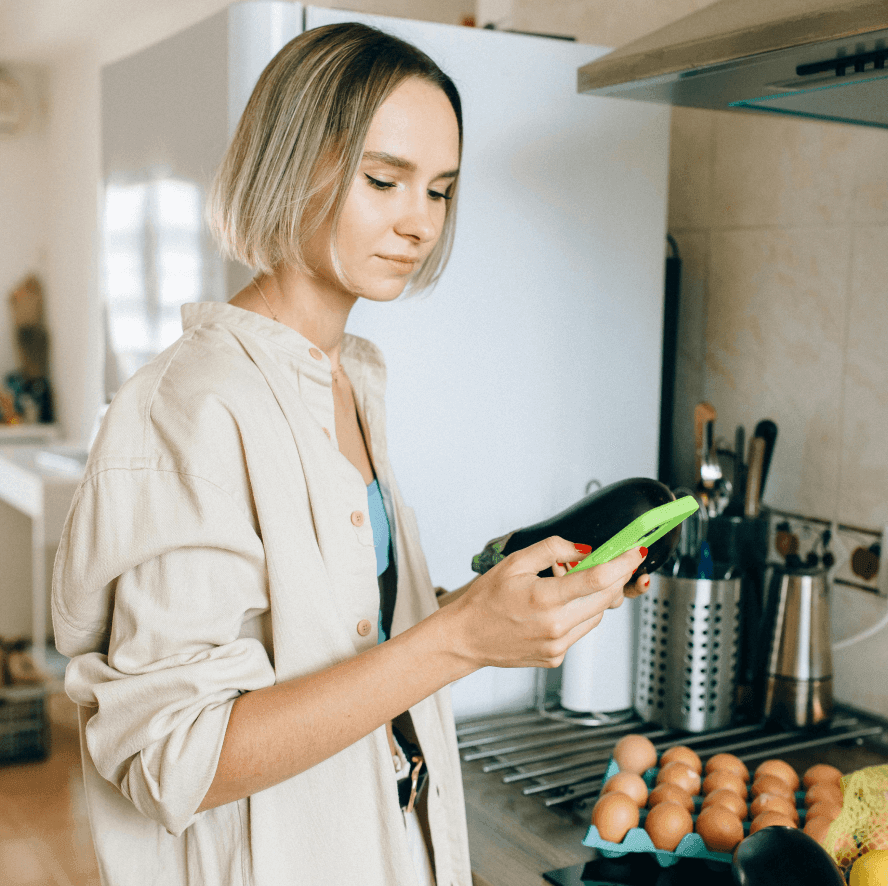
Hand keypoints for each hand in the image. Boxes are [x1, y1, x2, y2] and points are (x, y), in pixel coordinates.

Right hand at [447, 536, 645, 669]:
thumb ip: (552, 550)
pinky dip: (579, 614)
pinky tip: (558, 606)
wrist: (466, 637)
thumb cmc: (485, 600)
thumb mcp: (515, 563)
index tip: (635, 553)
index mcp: (545, 599)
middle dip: (614, 577)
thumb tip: (583, 549)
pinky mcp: (556, 657)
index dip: (623, 563)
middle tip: (612, 562)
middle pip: (604, 598)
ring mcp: (557, 645)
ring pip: (596, 615)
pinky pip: (580, 630)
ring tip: (568, 584)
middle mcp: (555, 626)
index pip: (598, 579)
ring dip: (595, 596)